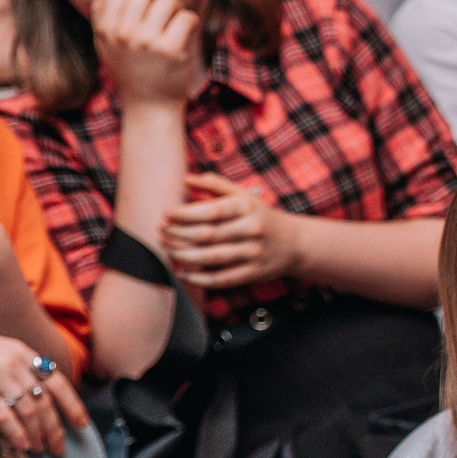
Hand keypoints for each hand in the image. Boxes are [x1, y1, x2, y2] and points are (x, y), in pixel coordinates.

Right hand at [89, 0, 198, 109]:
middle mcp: (122, 33)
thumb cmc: (131, 71)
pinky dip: (191, 21)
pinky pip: (186, 18)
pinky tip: (187, 31)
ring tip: (176, 20)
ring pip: (168, 0)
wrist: (149, 106)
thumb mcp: (107, 44)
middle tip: (166, 10)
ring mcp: (146, 41)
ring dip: (177, 7)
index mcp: (105, 28)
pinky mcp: (170, 50)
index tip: (148, 0)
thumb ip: (105, 14)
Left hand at [157, 171, 300, 289]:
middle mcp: (252, 230)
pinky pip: (222, 278)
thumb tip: (186, 179)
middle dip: (179, 234)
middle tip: (161, 231)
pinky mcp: (253, 273)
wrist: (296, 244)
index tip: (166, 214)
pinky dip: (199, 278)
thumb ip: (215, 185)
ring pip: (212, 257)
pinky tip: (183, 273)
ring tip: (168, 250)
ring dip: (184, 255)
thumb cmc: (261, 217)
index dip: (185, 214)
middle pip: (208, 234)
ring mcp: (254, 253)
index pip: (212, 211)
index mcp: (247, 208)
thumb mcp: (244, 196)